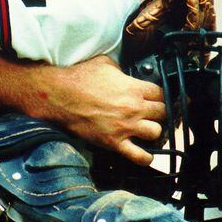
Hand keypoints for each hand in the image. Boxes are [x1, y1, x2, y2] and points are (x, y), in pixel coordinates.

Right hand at [32, 56, 165, 165]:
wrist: (59, 96)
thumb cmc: (78, 78)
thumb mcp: (104, 64)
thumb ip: (121, 69)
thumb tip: (124, 72)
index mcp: (133, 88)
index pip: (161, 93)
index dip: (160, 95)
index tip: (156, 98)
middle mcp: (133, 108)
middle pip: (162, 112)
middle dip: (159, 112)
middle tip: (153, 113)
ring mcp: (124, 127)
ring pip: (156, 132)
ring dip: (153, 131)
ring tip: (146, 130)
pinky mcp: (113, 142)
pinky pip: (138, 155)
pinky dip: (145, 157)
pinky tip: (146, 154)